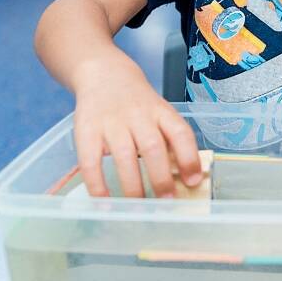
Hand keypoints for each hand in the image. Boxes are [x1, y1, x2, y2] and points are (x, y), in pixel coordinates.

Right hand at [72, 59, 201, 197]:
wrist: (103, 73)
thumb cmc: (137, 103)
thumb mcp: (159, 112)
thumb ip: (170, 139)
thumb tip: (187, 179)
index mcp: (160, 111)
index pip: (180, 132)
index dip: (189, 157)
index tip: (194, 181)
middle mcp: (138, 115)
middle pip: (152, 147)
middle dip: (161, 178)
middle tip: (167, 201)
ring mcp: (111, 122)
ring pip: (124, 156)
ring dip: (133, 186)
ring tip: (139, 207)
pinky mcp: (86, 130)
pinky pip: (91, 161)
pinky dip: (97, 184)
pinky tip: (104, 202)